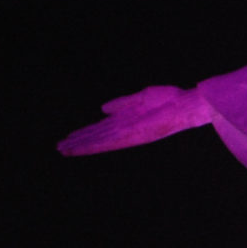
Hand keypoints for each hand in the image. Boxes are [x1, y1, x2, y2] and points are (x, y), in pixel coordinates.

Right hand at [57, 84, 213, 154]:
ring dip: (80, 146)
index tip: (70, 136)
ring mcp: (128, 134)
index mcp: (127, 120)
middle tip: (60, 147)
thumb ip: (123, 104)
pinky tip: (80, 148)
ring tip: (62, 149)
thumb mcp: (141, 98)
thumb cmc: (170, 100)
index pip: (102, 129)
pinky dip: (92, 146)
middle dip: (79, 142)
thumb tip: (103, 109)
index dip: (86, 132)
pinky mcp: (132, 136)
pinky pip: (108, 143)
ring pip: (99, 143)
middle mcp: (126, 130)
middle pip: (97, 138)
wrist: (186, 105)